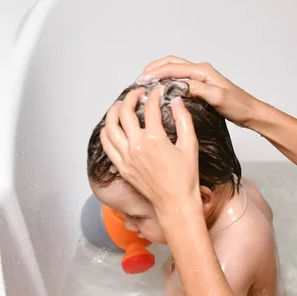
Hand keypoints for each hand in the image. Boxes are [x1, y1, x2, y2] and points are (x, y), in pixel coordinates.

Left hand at [100, 85, 201, 214]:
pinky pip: (107, 145)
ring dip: (113, 112)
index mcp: (154, 139)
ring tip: (121, 105)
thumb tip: (177, 101)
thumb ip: (183, 120)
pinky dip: (106, 132)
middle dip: (131, 98)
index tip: (158, 92)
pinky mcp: (122, 167)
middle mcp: (136, 146)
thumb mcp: (190, 146)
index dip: (154, 96)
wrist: (176, 203)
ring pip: (110, 127)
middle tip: (137, 94)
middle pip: (125, 112)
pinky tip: (111, 126)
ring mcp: (126, 157)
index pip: (150, 108)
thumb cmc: (185, 178)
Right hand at [137, 55, 260, 127]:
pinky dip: (168, 80)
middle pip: (171, 63)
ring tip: (147, 83)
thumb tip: (177, 85)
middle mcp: (200, 71)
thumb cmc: (237, 106)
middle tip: (140, 80)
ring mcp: (201, 78)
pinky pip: (180, 78)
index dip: (155, 74)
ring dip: (160, 73)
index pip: (173, 68)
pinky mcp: (202, 86)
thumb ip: (197, 89)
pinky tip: (162, 90)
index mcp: (202, 71)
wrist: (250, 112)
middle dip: (154, 69)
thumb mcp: (217, 97)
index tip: (141, 82)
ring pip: (175, 69)